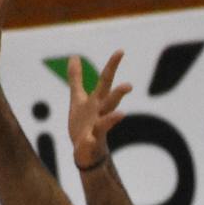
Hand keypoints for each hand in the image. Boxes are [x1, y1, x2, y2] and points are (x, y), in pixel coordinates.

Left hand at [68, 51, 131, 169]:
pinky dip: (88, 142)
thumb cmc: (84, 124)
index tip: (120, 51)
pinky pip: (89, 144)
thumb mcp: (78, 99)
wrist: (85, 153)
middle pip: (110, 101)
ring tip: (122, 114)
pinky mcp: (89, 145)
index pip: (106, 81)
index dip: (112, 66)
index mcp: (97, 101)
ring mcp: (96, 130)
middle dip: (119, 94)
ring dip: (112, 119)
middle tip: (129, 86)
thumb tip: (74, 56)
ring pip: (105, 124)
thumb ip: (76, 79)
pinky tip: (87, 140)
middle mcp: (100, 114)